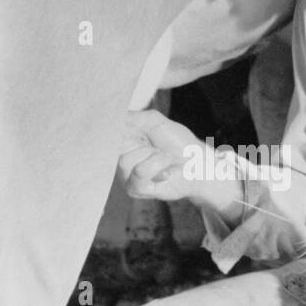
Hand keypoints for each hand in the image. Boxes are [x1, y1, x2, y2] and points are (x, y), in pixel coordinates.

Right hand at [118, 109, 242, 216]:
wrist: (197, 164)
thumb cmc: (179, 144)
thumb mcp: (155, 121)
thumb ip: (133, 117)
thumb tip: (114, 116)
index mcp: (124, 142)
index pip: (108, 134)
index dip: (117, 129)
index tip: (134, 128)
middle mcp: (121, 159)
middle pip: (114, 147)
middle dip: (141, 143)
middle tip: (157, 148)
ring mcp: (126, 176)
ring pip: (126, 161)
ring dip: (153, 156)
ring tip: (164, 159)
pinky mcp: (135, 189)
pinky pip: (140, 173)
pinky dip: (158, 167)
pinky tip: (166, 172)